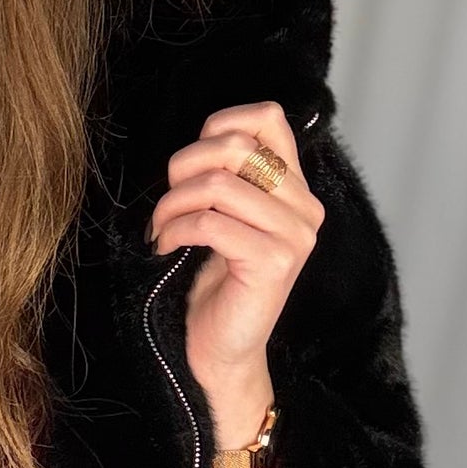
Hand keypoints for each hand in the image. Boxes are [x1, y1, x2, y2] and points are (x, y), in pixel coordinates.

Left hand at [147, 102, 324, 449]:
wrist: (222, 348)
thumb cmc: (216, 280)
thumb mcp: (225, 215)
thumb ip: (229, 175)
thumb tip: (205, 138)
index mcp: (295, 188)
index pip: (268, 119)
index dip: (219, 124)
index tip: (191, 164)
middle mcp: (304, 207)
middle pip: (236, 146)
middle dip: (184, 167)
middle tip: (168, 202)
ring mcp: (295, 235)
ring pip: (219, 184)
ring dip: (173, 204)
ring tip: (162, 228)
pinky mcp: (274, 262)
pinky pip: (211, 223)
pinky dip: (175, 230)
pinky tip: (166, 247)